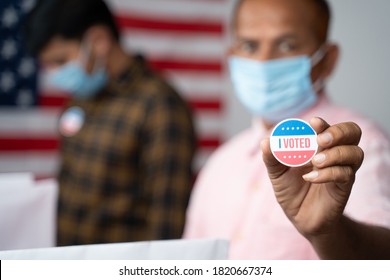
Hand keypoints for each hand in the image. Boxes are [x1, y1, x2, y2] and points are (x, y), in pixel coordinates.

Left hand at [261, 117, 363, 238]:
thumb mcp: (276, 173)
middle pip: (352, 132)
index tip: (313, 123)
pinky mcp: (344, 187)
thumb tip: (265, 141)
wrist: (300, 218)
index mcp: (318, 146)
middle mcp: (334, 154)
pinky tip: (311, 178)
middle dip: (338, 132)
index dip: (324, 123)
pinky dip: (329, 173)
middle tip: (320, 140)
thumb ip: (271, 157)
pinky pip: (346, 174)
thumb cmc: (291, 190)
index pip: (329, 127)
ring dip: (335, 154)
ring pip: (355, 153)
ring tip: (314, 162)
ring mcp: (342, 170)